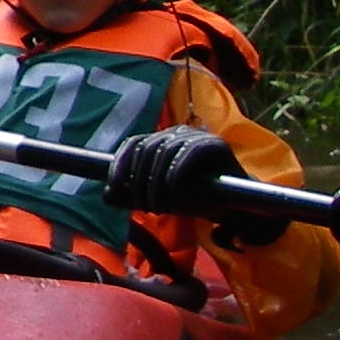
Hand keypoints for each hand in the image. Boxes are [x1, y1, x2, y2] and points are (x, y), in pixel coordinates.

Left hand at [103, 126, 241, 214]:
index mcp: (160, 140)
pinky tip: (173, 190)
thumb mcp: (158, 198)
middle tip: (144, 207)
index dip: (119, 165)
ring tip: (157, 206)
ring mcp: (196, 135)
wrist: (233, 206)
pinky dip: (177, 171)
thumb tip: (105, 195)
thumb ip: (132, 196)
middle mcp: (176, 132)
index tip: (113, 188)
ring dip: (156, 182)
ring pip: (165, 151)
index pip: (132, 144)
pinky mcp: (215, 143)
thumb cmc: (193, 199)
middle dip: (139, 181)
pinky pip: (190, 152)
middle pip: (146, 149)